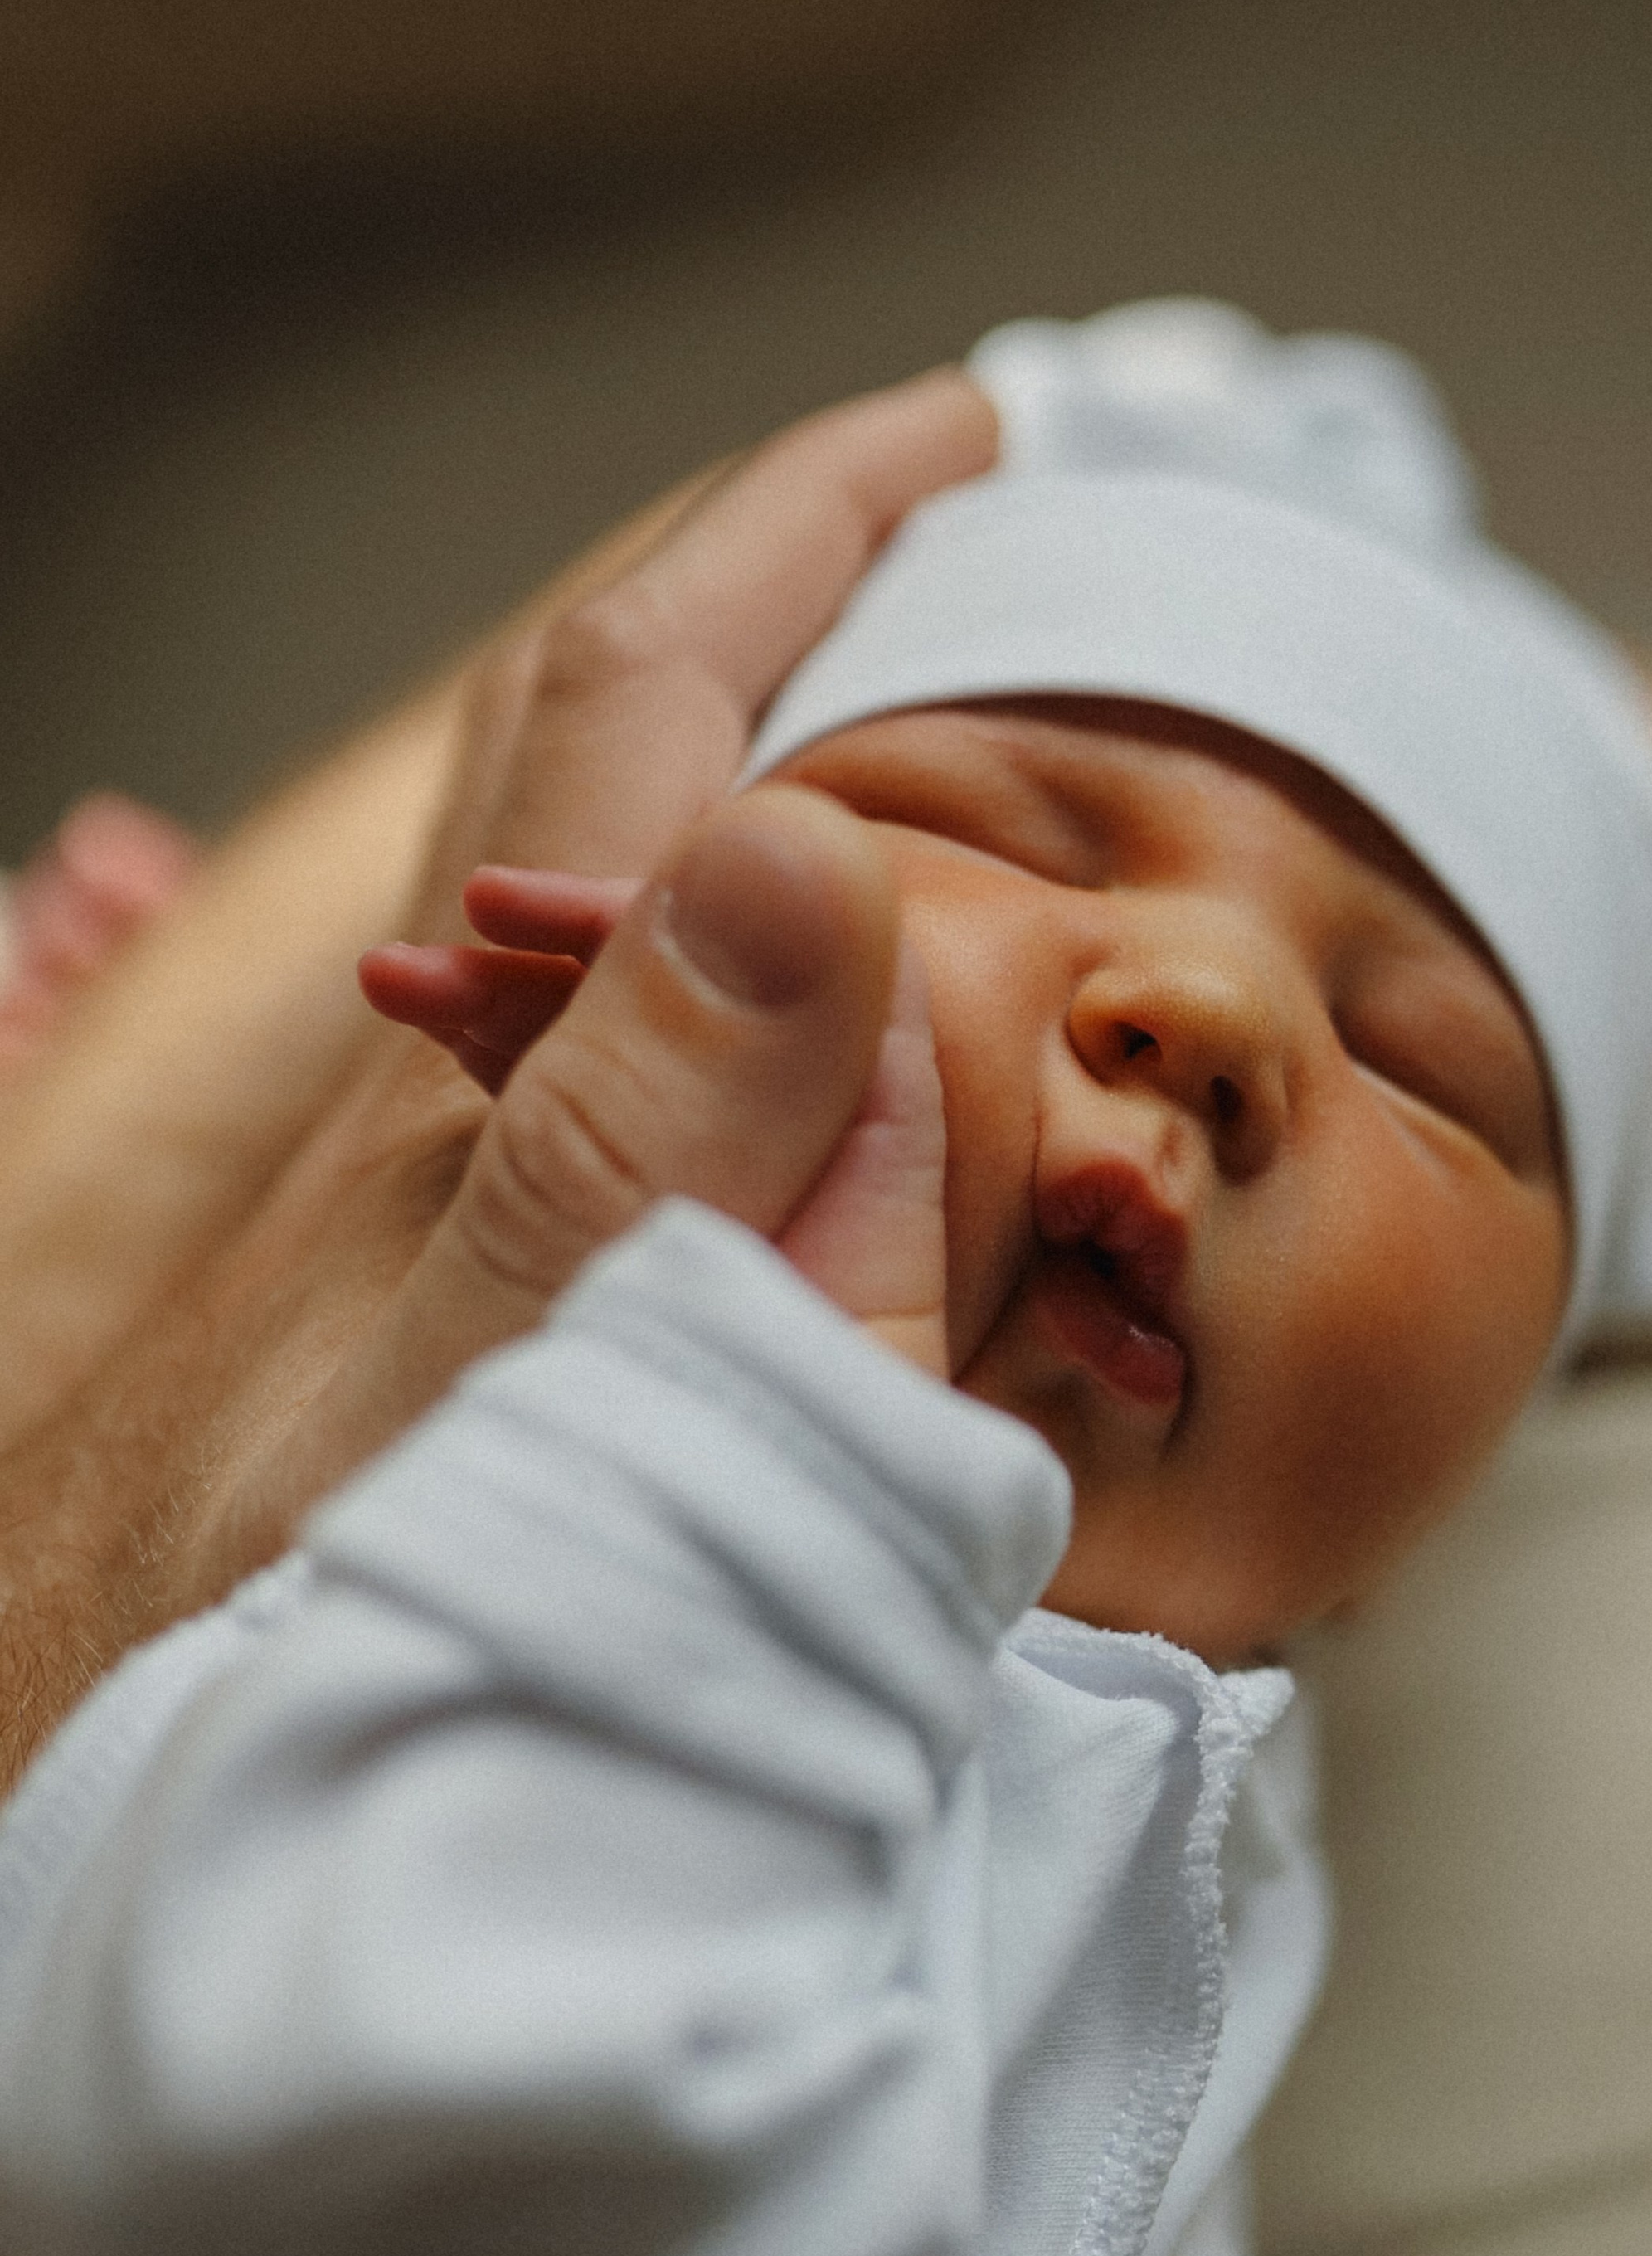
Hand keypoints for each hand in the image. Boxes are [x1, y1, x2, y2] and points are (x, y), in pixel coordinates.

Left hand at [0, 365, 992, 1782]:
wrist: (70, 1823)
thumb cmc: (257, 1664)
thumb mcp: (485, 1416)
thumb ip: (639, 1162)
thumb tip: (797, 854)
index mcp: (488, 1085)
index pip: (642, 715)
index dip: (799, 538)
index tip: (959, 432)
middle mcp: (456, 1097)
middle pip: (594, 748)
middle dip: (775, 592)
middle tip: (947, 521)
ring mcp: (441, 1186)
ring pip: (589, 882)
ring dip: (741, 750)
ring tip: (899, 705)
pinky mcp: (443, 1295)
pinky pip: (612, 1043)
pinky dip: (727, 951)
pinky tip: (774, 1007)